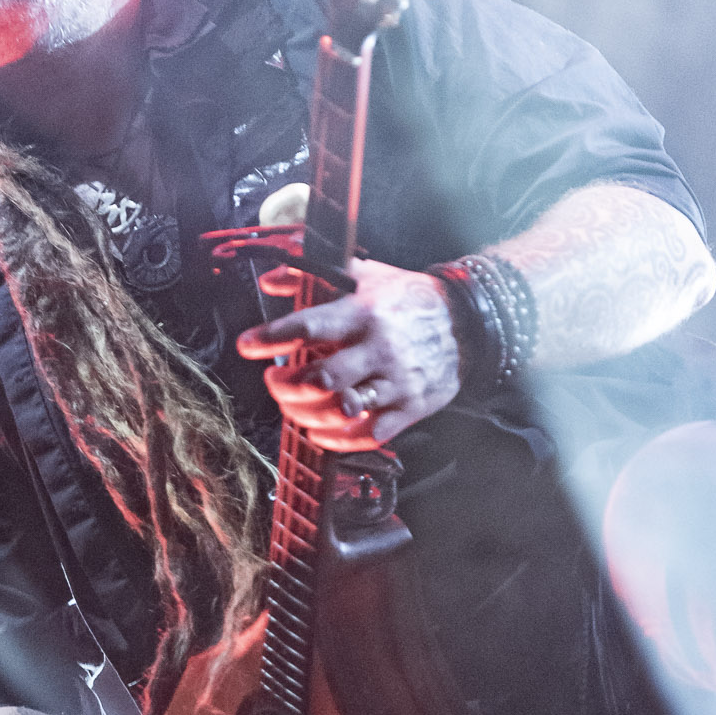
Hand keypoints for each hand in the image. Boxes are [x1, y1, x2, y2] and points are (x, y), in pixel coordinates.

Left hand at [237, 259, 460, 450]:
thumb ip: (313, 275)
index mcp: (363, 313)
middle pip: (320, 379)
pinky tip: (320, 432)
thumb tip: (271, 280)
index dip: (272, 337)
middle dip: (286, 385)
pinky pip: (368, 435)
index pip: (309, 327)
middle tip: (275, 380)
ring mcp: (396, 382)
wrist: (468, 321)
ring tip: (293, 406)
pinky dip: (337, 440)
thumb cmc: (408, 298)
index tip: (247, 345)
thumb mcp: (365, 275)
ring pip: (340, 410)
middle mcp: (378, 349)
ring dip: (305, 414)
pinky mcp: (411, 407)